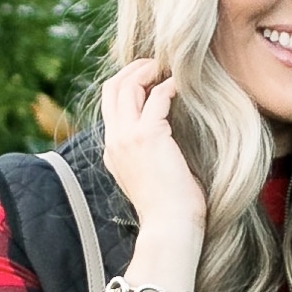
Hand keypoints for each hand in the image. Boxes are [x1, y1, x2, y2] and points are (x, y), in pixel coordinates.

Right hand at [96, 57, 205, 268]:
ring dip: (147, 71)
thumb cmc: (169, 208)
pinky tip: (181, 86)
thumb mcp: (150, 178)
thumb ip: (148, 156)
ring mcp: (128, 138)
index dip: (127, 86)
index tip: (148, 79)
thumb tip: (165, 142)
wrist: (170, 227)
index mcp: (112, 152)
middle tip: (155, 64)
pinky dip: (169, 86)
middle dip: (132, 70)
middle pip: (111, 89)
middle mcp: (114, 141)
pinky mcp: (149, 136)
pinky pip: (157, 97)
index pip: (110, 107)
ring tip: (166, 68)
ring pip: (127, 86)